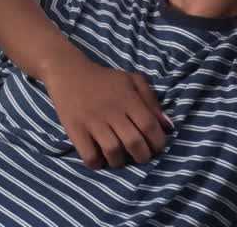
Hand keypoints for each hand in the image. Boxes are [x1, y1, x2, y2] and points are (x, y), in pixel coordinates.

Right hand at [41, 52, 171, 168]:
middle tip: (140, 156)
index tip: (156, 148)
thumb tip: (168, 127)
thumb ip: (152, 101)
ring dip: (120, 162)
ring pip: (113, 152)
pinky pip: (89, 156)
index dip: (158, 142)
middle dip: (142, 156)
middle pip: (134, 143)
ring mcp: (92, 121)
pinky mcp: (75, 129)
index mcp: (128, 99)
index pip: (150, 126)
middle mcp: (112, 111)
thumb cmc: (105, 79)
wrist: (69, 72)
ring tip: (120, 158)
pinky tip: (100, 158)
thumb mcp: (133, 80)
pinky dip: (97, 163)